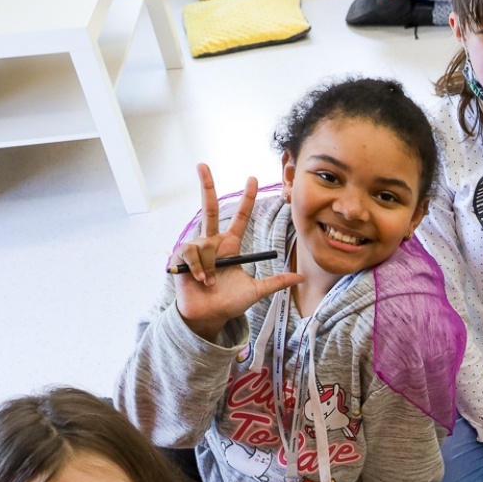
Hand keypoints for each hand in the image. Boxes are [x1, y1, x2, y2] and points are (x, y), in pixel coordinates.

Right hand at [170, 164, 302, 340]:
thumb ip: (276, 283)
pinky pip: (191, 254)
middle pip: (210, 208)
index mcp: (231, 246)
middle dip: (205, 185)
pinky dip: (198, 269)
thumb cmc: (228, 303)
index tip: (253, 179)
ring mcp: (196, 248)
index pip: (241, 217)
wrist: (208, 317)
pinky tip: (200, 280)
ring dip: (209, 266)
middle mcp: (213, 242)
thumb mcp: (256, 291)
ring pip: (204, 245)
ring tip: (210, 283)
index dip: (247, 199)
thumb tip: (301, 277)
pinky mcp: (181, 257)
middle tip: (202, 164)